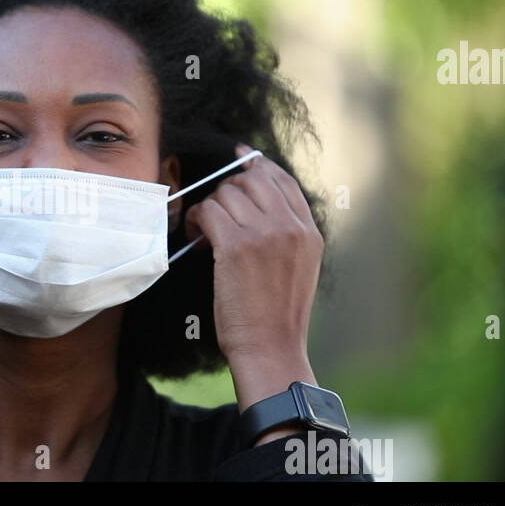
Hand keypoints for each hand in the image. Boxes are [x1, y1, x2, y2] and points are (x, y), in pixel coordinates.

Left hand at [184, 143, 323, 424]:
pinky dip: (196, 219)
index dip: (257, 166)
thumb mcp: (298, 269)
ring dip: (209, 208)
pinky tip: (195, 236)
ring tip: (203, 231)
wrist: (270, 348)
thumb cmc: (275, 317)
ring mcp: (265, 234)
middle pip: (251, 181)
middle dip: (227, 192)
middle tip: (215, 216)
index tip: (239, 157)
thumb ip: (285, 235)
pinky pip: (209, 211)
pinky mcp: (237, 247)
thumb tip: (253, 207)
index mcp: (309, 232)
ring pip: (227, 194)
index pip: (283, 181)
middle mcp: (291, 227)